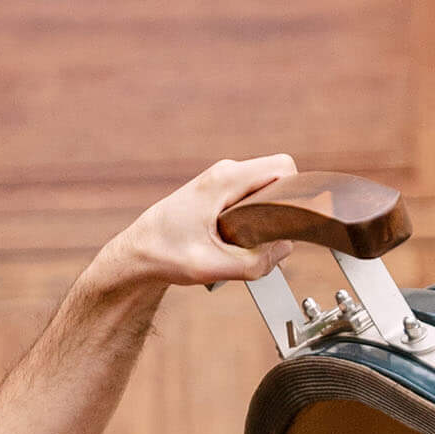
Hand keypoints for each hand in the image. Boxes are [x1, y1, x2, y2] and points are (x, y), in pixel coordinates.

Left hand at [96, 155, 298, 293]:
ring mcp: (222, 180)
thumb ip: (254, 263)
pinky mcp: (219, 192)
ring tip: (250, 243)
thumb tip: (285, 249)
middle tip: (271, 239)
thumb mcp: (211, 267)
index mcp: (225, 179)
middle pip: (279, 176)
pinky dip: (256, 217)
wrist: (138, 255)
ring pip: (266, 188)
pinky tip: (240, 241)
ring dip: (268, 215)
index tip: (290, 222)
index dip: (296, 192)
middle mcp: (225, 172)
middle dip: (283, 207)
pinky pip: (253, 196)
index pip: (284, 166)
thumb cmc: (166, 255)